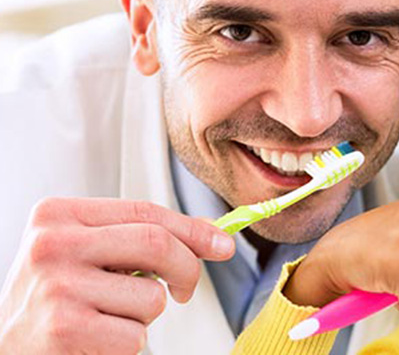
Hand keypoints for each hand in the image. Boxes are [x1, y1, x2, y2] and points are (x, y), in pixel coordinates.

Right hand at [0, 197, 234, 353]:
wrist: (4, 347)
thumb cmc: (54, 298)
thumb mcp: (84, 253)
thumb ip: (135, 239)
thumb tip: (211, 237)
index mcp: (59, 215)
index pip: (145, 212)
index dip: (193, 230)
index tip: (222, 245)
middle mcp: (53, 245)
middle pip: (157, 244)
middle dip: (188, 268)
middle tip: (186, 289)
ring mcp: (57, 287)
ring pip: (151, 298)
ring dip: (145, 317)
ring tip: (109, 317)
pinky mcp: (64, 329)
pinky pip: (134, 336)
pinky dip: (128, 344)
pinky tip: (96, 339)